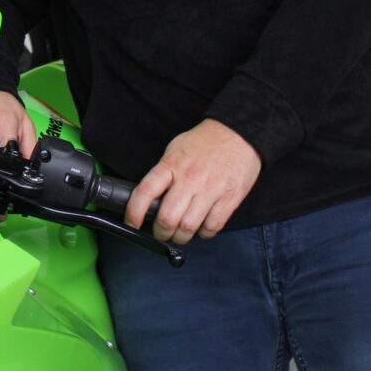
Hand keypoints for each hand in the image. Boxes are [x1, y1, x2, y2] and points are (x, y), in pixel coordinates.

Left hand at [126, 119, 260, 244]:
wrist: (239, 133)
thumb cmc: (205, 142)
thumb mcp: (176, 149)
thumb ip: (163, 171)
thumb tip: (148, 196)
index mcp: (172, 164)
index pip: (146, 192)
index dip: (134, 212)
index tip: (132, 222)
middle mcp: (190, 179)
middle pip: (167, 218)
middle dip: (161, 232)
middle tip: (161, 232)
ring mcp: (211, 190)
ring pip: (188, 227)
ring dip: (181, 237)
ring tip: (180, 234)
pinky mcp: (229, 199)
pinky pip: (212, 227)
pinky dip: (203, 233)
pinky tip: (201, 227)